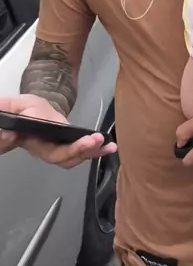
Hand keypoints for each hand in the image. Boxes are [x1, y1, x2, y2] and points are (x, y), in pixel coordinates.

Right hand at [0, 95, 116, 168]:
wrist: (31, 109)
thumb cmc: (23, 110)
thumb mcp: (13, 107)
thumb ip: (8, 115)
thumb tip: (5, 134)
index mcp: (32, 142)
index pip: (38, 149)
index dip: (51, 149)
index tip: (57, 147)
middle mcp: (46, 150)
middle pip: (61, 157)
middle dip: (78, 150)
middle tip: (92, 141)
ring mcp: (59, 149)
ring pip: (74, 158)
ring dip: (92, 152)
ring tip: (107, 146)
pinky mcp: (70, 145)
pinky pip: (83, 152)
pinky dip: (96, 150)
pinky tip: (108, 147)